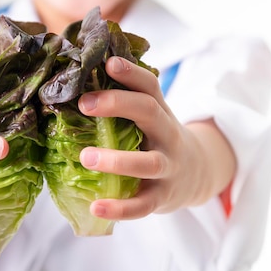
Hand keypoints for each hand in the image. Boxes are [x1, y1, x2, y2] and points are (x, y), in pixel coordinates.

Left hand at [77, 56, 235, 219]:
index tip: (108, 63)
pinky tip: (95, 207)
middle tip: (85, 104)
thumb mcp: (150, 119)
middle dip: (119, 105)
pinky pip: (143, 204)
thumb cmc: (157, 140)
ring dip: (118, 160)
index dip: (131, 73)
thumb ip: (124, 104)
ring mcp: (168, 167)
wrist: (196, 174)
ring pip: (148, 163)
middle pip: (150, 113)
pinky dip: (120, 208)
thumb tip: (73, 83)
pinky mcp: (162, 197)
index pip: (150, 87)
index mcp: (160, 113)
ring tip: (86, 158)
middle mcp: (167, 136)